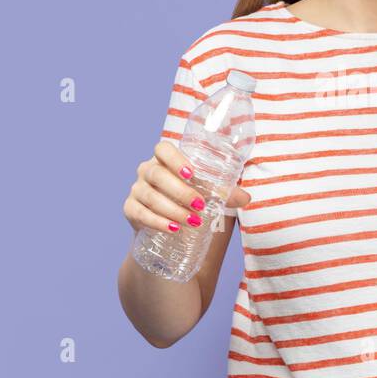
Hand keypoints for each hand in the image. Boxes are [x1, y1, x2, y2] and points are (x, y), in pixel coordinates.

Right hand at [123, 140, 251, 235]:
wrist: (167, 224)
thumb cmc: (189, 198)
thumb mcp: (207, 192)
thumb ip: (225, 192)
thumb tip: (246, 198)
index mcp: (165, 159)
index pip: (162, 149)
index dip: (175, 158)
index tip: (191, 173)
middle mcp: (147, 170)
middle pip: (157, 174)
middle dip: (180, 191)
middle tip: (200, 205)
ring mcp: (136, 189)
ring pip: (150, 196)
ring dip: (172, 209)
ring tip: (193, 222)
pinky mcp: (130, 209)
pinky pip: (139, 213)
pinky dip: (157, 222)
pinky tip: (172, 228)